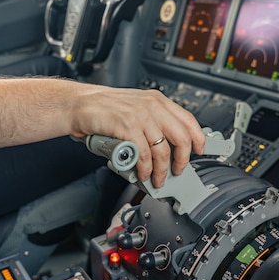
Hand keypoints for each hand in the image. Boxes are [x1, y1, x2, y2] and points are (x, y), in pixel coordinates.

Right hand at [69, 86, 204, 187]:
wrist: (78, 106)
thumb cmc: (104, 110)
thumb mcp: (135, 108)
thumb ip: (153, 123)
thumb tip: (167, 147)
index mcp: (157, 100)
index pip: (188, 120)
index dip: (198, 138)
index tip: (200, 151)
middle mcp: (152, 106)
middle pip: (181, 137)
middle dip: (182, 160)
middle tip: (177, 171)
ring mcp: (140, 116)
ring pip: (163, 151)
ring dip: (161, 171)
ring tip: (157, 179)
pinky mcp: (127, 127)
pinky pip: (144, 155)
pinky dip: (145, 169)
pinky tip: (143, 173)